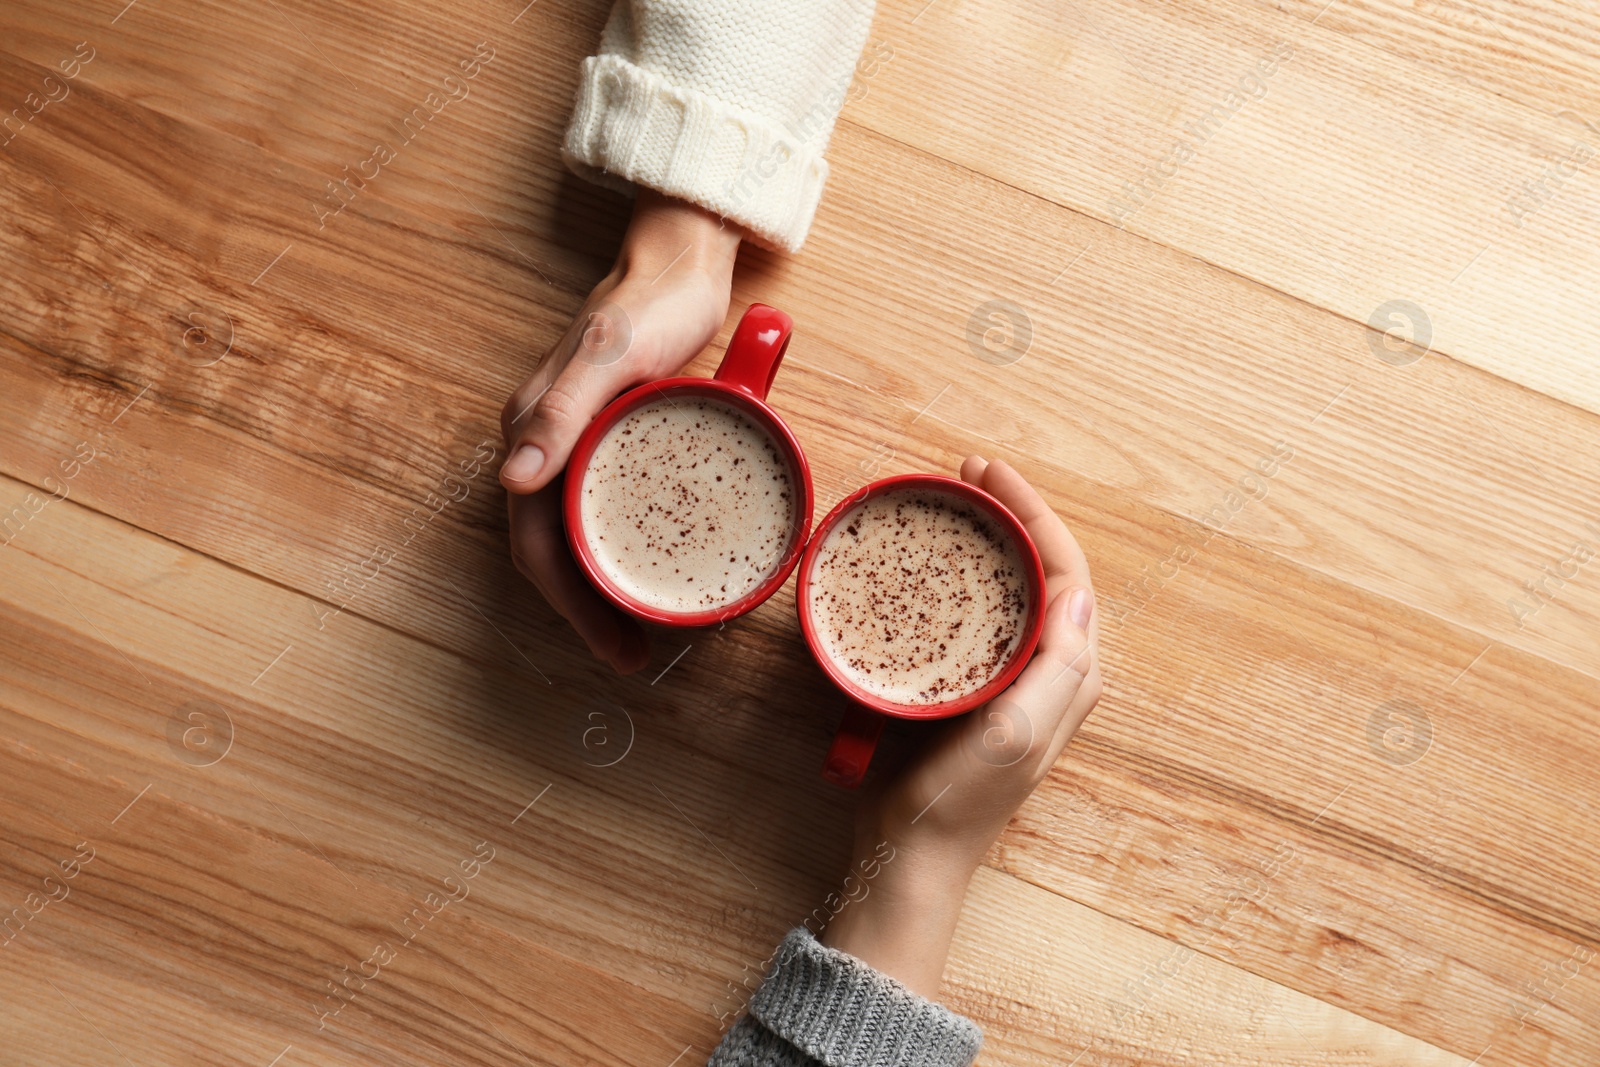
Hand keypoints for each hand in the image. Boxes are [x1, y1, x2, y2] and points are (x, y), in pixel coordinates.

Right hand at [499, 189, 740, 671]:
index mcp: (533, 431)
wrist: (679, 264)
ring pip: (574, 536)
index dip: (570, 604)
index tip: (615, 646)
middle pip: (551, 551)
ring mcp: (575, 446)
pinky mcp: (606, 442)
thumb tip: (511, 479)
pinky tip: (651, 568)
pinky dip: (619, 550)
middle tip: (634, 655)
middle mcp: (545, 445)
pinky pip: (601, 511)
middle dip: (585, 612)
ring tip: (640, 629)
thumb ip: (562, 408)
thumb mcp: (611, 352)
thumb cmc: (647, 304)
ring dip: (599, 589)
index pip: (535, 542)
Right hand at [821, 456, 1101, 996]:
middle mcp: (1047, 670)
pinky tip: (930, 561)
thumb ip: (1057, 669)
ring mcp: (1008, 677)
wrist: (910, 854)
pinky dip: (961, 575)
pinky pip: (978, 612)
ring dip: (989, 537)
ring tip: (952, 501)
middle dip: (1012, 513)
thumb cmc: (959, 801)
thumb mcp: (1014, 735)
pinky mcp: (970, 685)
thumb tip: (1083, 594)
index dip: (1034, 514)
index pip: (1066, 571)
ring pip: (1010, 586)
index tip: (990, 473)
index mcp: (1068, 675)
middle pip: (1042, 568)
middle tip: (967, 473)